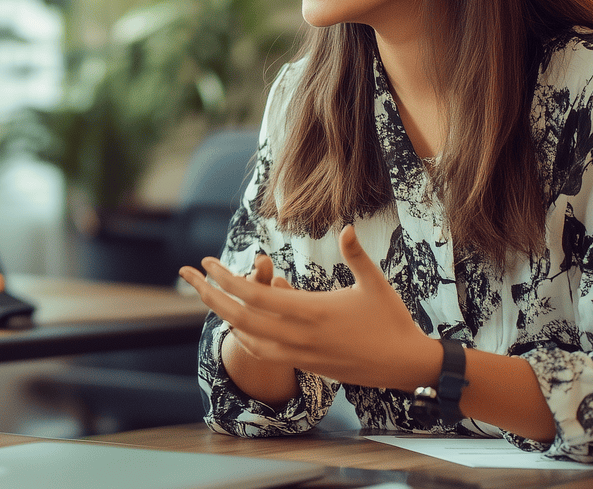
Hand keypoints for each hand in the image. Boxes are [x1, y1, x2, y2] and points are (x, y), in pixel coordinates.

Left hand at [178, 224, 439, 392]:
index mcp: (311, 311)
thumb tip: (346, 227)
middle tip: (188, 274)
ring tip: (208, 294)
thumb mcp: (375, 283)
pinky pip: (263, 352)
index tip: (207, 263)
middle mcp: (298, 336)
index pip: (255, 296)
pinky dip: (244, 335)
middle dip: (208, 294)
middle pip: (239, 318)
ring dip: (223, 315)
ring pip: (247, 337)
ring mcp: (299, 354)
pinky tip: (238, 322)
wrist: (404, 366)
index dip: (225, 279)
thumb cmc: (392, 321)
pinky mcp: (305, 365)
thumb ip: (356, 255)